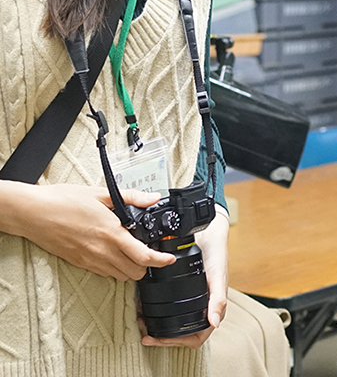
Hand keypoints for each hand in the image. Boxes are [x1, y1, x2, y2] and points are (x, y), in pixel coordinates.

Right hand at [0, 182, 175, 280]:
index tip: (169, 258)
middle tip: (150, 252)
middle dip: (147, 265)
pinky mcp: (79, 263)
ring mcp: (90, 259)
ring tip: (133, 253)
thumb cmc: (64, 201)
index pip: (143, 256)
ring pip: (120, 275)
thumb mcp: (101, 193)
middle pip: (135, 272)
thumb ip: (131, 197)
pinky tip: (113, 253)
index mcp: (111, 233)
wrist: (34, 213)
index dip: (161, 260)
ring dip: (130, 268)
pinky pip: (103, 272)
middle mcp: (102, 251)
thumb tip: (152, 197)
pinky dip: (114, 268)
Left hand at [141, 207, 228, 348]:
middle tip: (144, 334)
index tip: (156, 339)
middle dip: (162, 338)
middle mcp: (200, 307)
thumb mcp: (218, 276)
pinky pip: (168, 308)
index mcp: (212, 308)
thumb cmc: (217, 254)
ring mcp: (190, 300)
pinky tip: (144, 307)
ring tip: (142, 321)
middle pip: (181, 335)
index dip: (176, 342)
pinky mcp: (180, 291)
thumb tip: (214, 324)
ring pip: (173, 323)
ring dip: (157, 326)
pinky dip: (155, 311)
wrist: (209, 234)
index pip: (195, 337)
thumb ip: (218, 300)